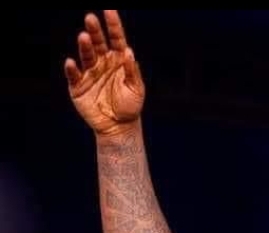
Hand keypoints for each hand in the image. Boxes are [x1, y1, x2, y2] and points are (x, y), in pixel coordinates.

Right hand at [64, 11, 144, 136]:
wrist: (119, 126)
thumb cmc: (130, 106)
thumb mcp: (137, 89)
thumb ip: (132, 71)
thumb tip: (129, 53)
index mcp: (118, 60)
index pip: (116, 38)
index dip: (113, 24)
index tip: (109, 10)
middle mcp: (103, 62)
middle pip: (98, 42)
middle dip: (94, 30)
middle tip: (91, 18)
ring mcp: (90, 72)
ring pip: (86, 55)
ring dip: (84, 46)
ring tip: (84, 37)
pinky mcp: (78, 85)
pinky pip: (74, 74)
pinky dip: (72, 68)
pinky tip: (72, 62)